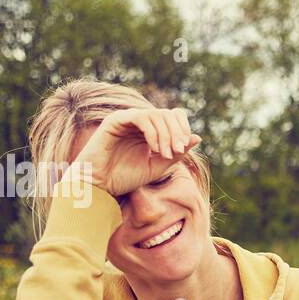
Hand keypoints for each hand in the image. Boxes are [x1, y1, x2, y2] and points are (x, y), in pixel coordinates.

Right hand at [67, 107, 201, 199]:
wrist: (100, 185)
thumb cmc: (126, 177)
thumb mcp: (158, 166)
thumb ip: (177, 153)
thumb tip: (197, 137)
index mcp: (151, 130)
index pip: (174, 116)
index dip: (183, 129)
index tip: (183, 150)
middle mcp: (140, 121)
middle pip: (168, 114)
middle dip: (177, 133)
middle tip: (178, 151)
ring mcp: (128, 119)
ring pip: (157, 114)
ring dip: (166, 134)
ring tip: (165, 154)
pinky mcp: (116, 120)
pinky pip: (141, 117)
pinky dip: (152, 132)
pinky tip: (154, 148)